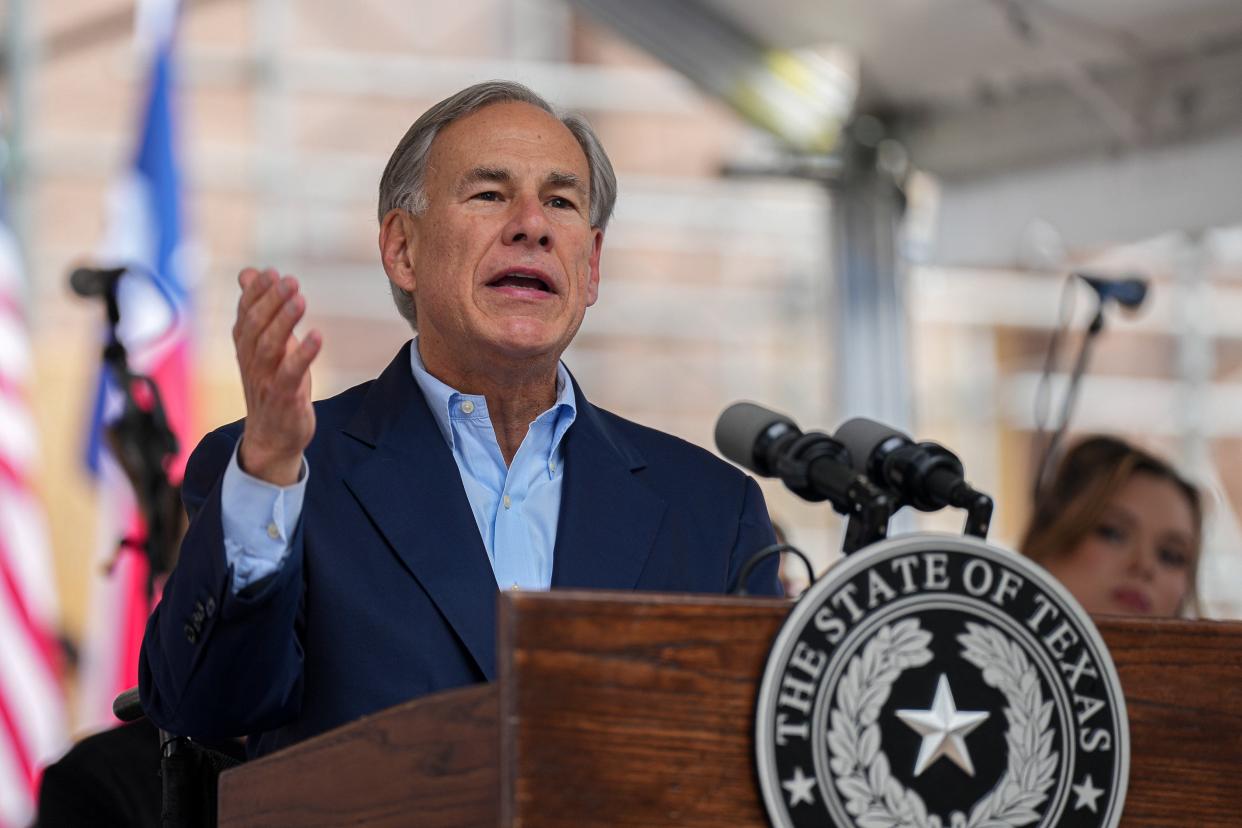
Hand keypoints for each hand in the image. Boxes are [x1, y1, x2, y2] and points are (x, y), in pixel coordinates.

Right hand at [232, 267, 321, 485]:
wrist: (272, 437)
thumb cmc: (272, 384)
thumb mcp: (266, 344)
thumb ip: (259, 310)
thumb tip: (248, 272)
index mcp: (246, 346)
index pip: (246, 314)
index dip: (256, 293)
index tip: (271, 272)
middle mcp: (251, 360)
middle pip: (256, 326)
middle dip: (271, 300)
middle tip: (289, 280)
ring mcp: (265, 379)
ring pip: (269, 346)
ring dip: (284, 321)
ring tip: (300, 299)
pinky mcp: (282, 398)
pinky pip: (290, 373)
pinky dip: (303, 354)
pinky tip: (317, 336)